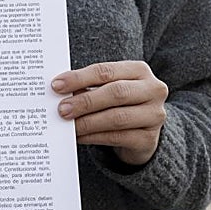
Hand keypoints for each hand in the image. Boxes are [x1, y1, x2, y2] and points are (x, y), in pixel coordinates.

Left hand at [51, 61, 167, 166]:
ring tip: (69, 125)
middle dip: (85, 101)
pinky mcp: (149, 139)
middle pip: (115, 93)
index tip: (56, 85)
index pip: (106, 71)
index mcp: (139, 70)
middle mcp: (153, 90)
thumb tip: (59, 91)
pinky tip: (80, 136)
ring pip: (117, 118)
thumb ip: (87, 87)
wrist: (142, 132)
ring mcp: (154, 115)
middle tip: (62, 109)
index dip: (79, 78)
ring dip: (88, 122)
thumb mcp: (107, 89)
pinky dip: (94, 136)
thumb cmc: (119, 104)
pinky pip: (117, 137)